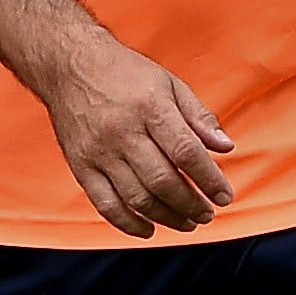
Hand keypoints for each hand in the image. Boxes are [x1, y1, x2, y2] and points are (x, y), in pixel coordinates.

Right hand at [42, 35, 234, 237]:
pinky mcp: (80, 166)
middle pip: (163, 181)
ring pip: (137, 198)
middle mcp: (123, 132)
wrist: (68, 65)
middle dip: (191, 205)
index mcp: (150, 107)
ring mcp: (99, 152)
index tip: (224, 196)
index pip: (187, 153)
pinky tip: (149, 229)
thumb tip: (226, 147)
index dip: (209, 180)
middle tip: (207, 214)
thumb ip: (199, 116)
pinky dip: (129, 224)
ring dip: (167, 217)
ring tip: (187, 222)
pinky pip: (106, 205)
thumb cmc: (125, 73)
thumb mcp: (169, 83)